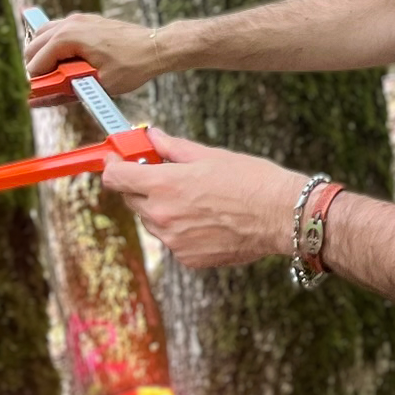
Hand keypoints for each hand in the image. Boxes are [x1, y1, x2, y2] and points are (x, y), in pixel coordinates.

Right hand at [22, 11, 169, 95]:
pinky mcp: (85, 20)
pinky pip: (57, 31)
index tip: (40, 96)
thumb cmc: (132, 65)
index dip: (36, 83)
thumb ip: (64, 92)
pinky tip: (66, 63)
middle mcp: (70, 23)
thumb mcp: (97, 85)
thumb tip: (39, 100)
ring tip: (56, 77)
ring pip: (42, 36)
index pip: (36, 62)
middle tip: (49, 88)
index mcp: (69, 37)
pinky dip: (54, 46)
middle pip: (34, 46)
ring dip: (43, 56)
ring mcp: (77, 19)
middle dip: (37, 69)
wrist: (155, 47)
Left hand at [102, 129, 307, 267]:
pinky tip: (207, 218)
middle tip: (165, 174)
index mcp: (164, 184)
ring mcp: (173, 241)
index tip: (118, 159)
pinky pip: (172, 239)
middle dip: (141, 185)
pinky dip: (181, 229)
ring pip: (152, 220)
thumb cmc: (250, 179)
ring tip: (197, 198)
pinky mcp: (187, 258)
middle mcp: (162, 215)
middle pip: (131, 199)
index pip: (115, 177)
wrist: (281, 216)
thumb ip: (172, 147)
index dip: (113, 165)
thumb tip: (151, 136)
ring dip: (162, 208)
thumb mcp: (209, 155)